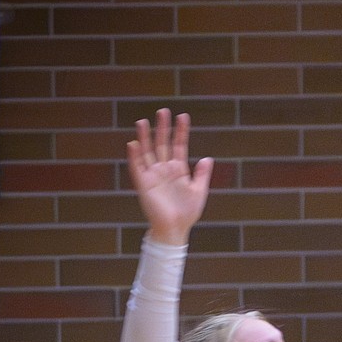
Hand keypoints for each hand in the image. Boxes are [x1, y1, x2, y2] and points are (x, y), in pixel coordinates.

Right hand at [127, 110, 213, 245]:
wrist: (174, 230)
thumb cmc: (187, 214)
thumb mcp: (199, 192)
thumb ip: (201, 175)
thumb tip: (208, 158)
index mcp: (178, 170)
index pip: (179, 145)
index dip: (181, 131)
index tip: (183, 116)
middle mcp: (164, 169)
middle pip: (162, 144)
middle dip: (163, 128)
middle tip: (163, 111)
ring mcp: (153, 175)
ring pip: (148, 152)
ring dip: (145, 137)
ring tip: (143, 121)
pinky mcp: (143, 184)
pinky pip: (137, 167)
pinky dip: (134, 156)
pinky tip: (133, 143)